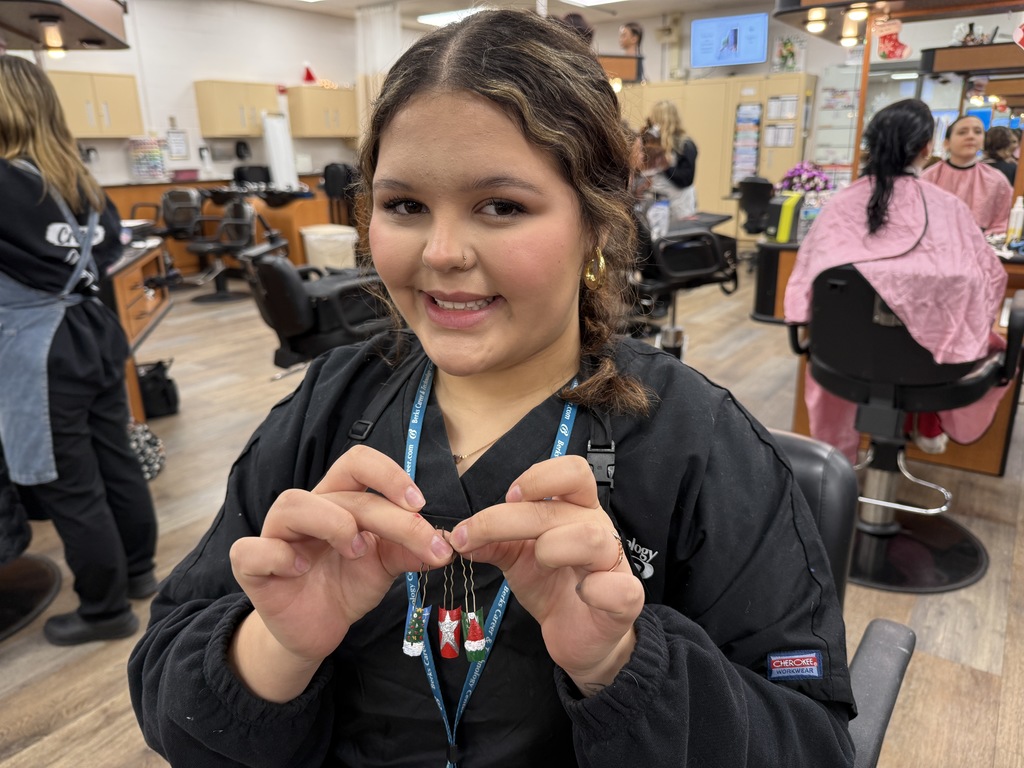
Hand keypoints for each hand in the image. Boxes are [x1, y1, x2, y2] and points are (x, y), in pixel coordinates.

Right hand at [228, 445, 452, 697]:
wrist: (315, 630)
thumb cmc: (346, 585)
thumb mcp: (385, 567)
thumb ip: (410, 550)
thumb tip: (446, 544)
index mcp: (339, 500)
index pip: (358, 462)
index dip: (388, 474)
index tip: (420, 504)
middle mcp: (308, 509)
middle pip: (342, 490)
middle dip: (388, 514)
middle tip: (419, 540)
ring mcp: (276, 535)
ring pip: (293, 504)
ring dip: (333, 523)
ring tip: (356, 550)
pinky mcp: (252, 566)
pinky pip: (254, 550)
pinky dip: (280, 556)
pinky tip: (302, 569)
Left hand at [449, 455, 642, 695]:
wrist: (579, 634)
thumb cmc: (552, 585)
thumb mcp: (517, 559)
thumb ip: (492, 542)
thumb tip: (456, 535)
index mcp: (576, 509)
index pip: (572, 470)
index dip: (539, 477)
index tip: (508, 497)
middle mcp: (599, 528)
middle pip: (562, 507)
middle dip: (508, 519)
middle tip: (471, 536)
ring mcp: (615, 562)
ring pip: (590, 539)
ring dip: (551, 548)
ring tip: (538, 564)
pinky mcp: (626, 599)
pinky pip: (617, 588)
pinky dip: (595, 590)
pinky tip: (580, 593)